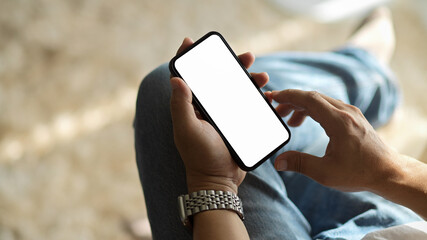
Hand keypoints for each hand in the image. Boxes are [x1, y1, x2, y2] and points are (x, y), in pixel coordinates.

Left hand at [170, 38, 269, 193]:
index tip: (192, 42)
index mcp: (190, 106)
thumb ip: (181, 105)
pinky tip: (266, 93)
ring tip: (263, 77)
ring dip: (249, 79)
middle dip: (230, 64)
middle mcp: (206, 107)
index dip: (188, 58)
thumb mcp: (187, 130)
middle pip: (216, 78)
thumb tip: (175, 78)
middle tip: (247, 56)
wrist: (220, 181)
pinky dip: (256, 96)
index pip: (187, 77)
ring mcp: (222, 115)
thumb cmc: (200, 156)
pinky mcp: (237, 123)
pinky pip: (247, 104)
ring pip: (235, 89)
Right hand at [272, 89, 399, 191]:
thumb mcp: (325, 172)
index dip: (289, 96)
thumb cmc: (359, 173)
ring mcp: (351, 113)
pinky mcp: (353, 117)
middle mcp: (346, 112)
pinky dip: (313, 110)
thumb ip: (300, 164)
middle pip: (313, 97)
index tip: (273, 97)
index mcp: (339, 122)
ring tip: (289, 121)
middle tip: (276, 111)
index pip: (309, 99)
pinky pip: (329, 106)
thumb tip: (278, 162)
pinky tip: (306, 121)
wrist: (388, 172)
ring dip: (302, 106)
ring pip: (321, 101)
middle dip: (291, 101)